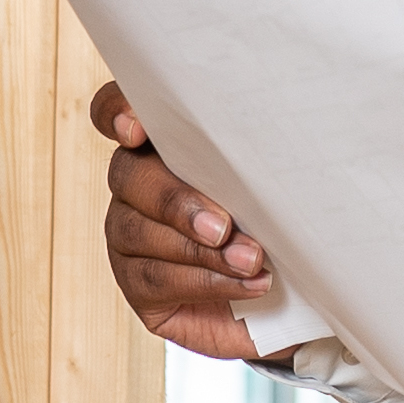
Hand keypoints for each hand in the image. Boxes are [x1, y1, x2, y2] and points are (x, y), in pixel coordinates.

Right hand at [93, 81, 280, 361]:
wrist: (287, 293)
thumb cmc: (277, 223)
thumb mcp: (272, 184)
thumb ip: (255, 162)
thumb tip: (273, 154)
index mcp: (165, 145)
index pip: (117, 110)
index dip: (116, 112)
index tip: (136, 129)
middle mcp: (137, 185)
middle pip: (129, 175)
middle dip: (176, 201)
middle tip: (222, 227)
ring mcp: (129, 234)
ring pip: (138, 232)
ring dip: (200, 250)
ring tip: (250, 260)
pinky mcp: (136, 283)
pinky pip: (155, 278)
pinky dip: (207, 281)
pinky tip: (248, 284)